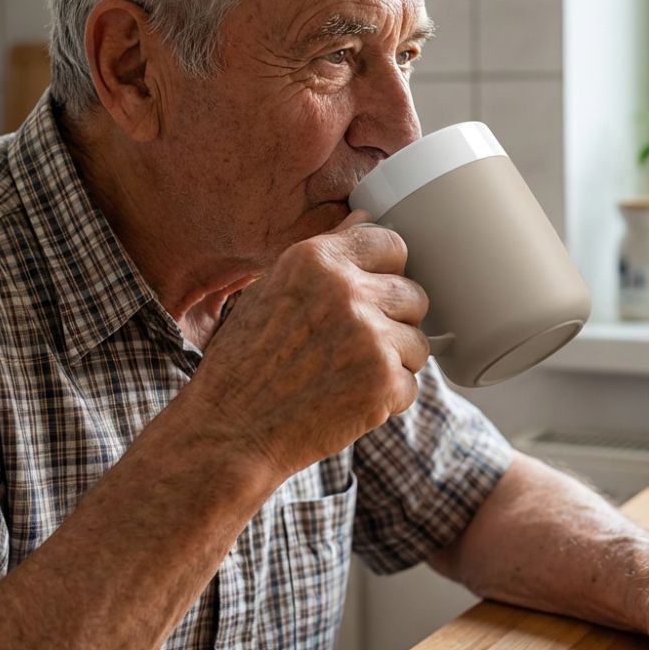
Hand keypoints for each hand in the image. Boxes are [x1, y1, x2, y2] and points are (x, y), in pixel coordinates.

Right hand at [182, 209, 430, 478]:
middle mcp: (347, 291)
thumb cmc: (245, 363)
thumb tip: (364, 218)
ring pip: (418, 342)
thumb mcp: (271, 290)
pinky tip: (347, 400)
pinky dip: (386, 398)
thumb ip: (325, 254)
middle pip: (414, 294)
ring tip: (347, 375)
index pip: (391, 243)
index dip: (386, 272)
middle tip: (353, 346)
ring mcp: (370, 336)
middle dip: (392, 321)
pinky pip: (411, 383)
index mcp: (316, 259)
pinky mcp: (384, 382)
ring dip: (393, 361)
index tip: (371, 293)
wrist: (230, 430)